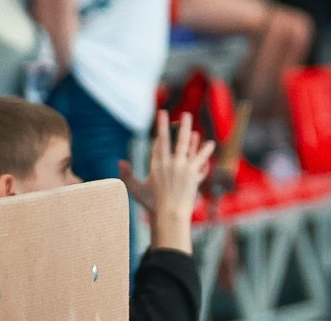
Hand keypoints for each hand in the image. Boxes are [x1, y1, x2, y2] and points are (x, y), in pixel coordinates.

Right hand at [122, 112, 215, 251]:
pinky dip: (205, 152)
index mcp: (156, 166)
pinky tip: (211, 145)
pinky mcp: (192, 174)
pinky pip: (200, 160)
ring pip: (188, 147)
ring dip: (192, 135)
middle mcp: (169, 165)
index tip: (163, 119)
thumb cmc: (152, 204)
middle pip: (174, 141)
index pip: (159, 145)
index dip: (162, 132)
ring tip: (194, 126)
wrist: (168, 215)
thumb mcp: (136, 189)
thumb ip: (127, 175)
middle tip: (184, 115)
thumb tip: (119, 161)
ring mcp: (182, 168)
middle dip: (178, 126)